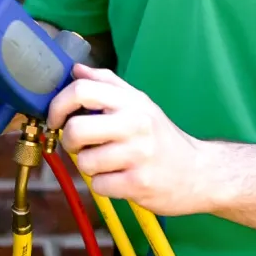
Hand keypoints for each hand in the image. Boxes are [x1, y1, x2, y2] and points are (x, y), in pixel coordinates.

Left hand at [48, 64, 205, 216]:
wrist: (200, 173)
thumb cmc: (163, 138)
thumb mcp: (140, 103)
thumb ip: (107, 84)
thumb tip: (76, 69)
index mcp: (132, 101)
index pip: (82, 90)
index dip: (58, 105)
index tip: (55, 119)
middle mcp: (135, 124)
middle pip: (76, 130)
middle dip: (69, 142)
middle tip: (79, 146)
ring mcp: (138, 155)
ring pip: (85, 162)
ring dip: (89, 167)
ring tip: (108, 163)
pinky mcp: (139, 184)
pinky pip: (99, 186)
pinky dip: (103, 186)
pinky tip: (120, 179)